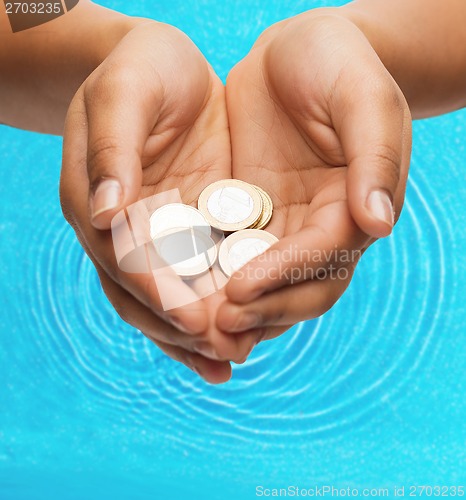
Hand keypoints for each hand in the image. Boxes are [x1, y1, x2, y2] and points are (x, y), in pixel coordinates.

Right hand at [60, 22, 253, 383]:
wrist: (164, 69)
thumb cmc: (140, 70)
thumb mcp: (125, 94)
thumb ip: (113, 149)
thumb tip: (106, 215)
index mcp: (97, 201)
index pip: (125, 258)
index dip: (159, 291)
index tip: (197, 319)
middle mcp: (122, 229)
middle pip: (144, 293)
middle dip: (183, 327)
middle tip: (226, 352)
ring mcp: (156, 234)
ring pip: (170, 296)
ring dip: (198, 333)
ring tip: (232, 358)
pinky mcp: (188, 229)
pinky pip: (198, 277)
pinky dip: (214, 309)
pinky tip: (238, 335)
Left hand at [217, 11, 411, 348]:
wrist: (296, 51)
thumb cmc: (336, 63)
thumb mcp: (363, 99)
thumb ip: (375, 158)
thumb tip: (378, 224)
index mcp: (355, 206)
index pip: (324, 256)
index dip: (284, 276)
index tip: (240, 288)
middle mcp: (321, 226)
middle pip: (300, 286)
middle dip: (262, 309)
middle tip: (218, 327)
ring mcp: (284, 224)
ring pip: (265, 283)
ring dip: (237, 311)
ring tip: (198, 329)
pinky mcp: (249, 215)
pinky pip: (231, 254)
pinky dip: (213, 279)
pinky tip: (184, 294)